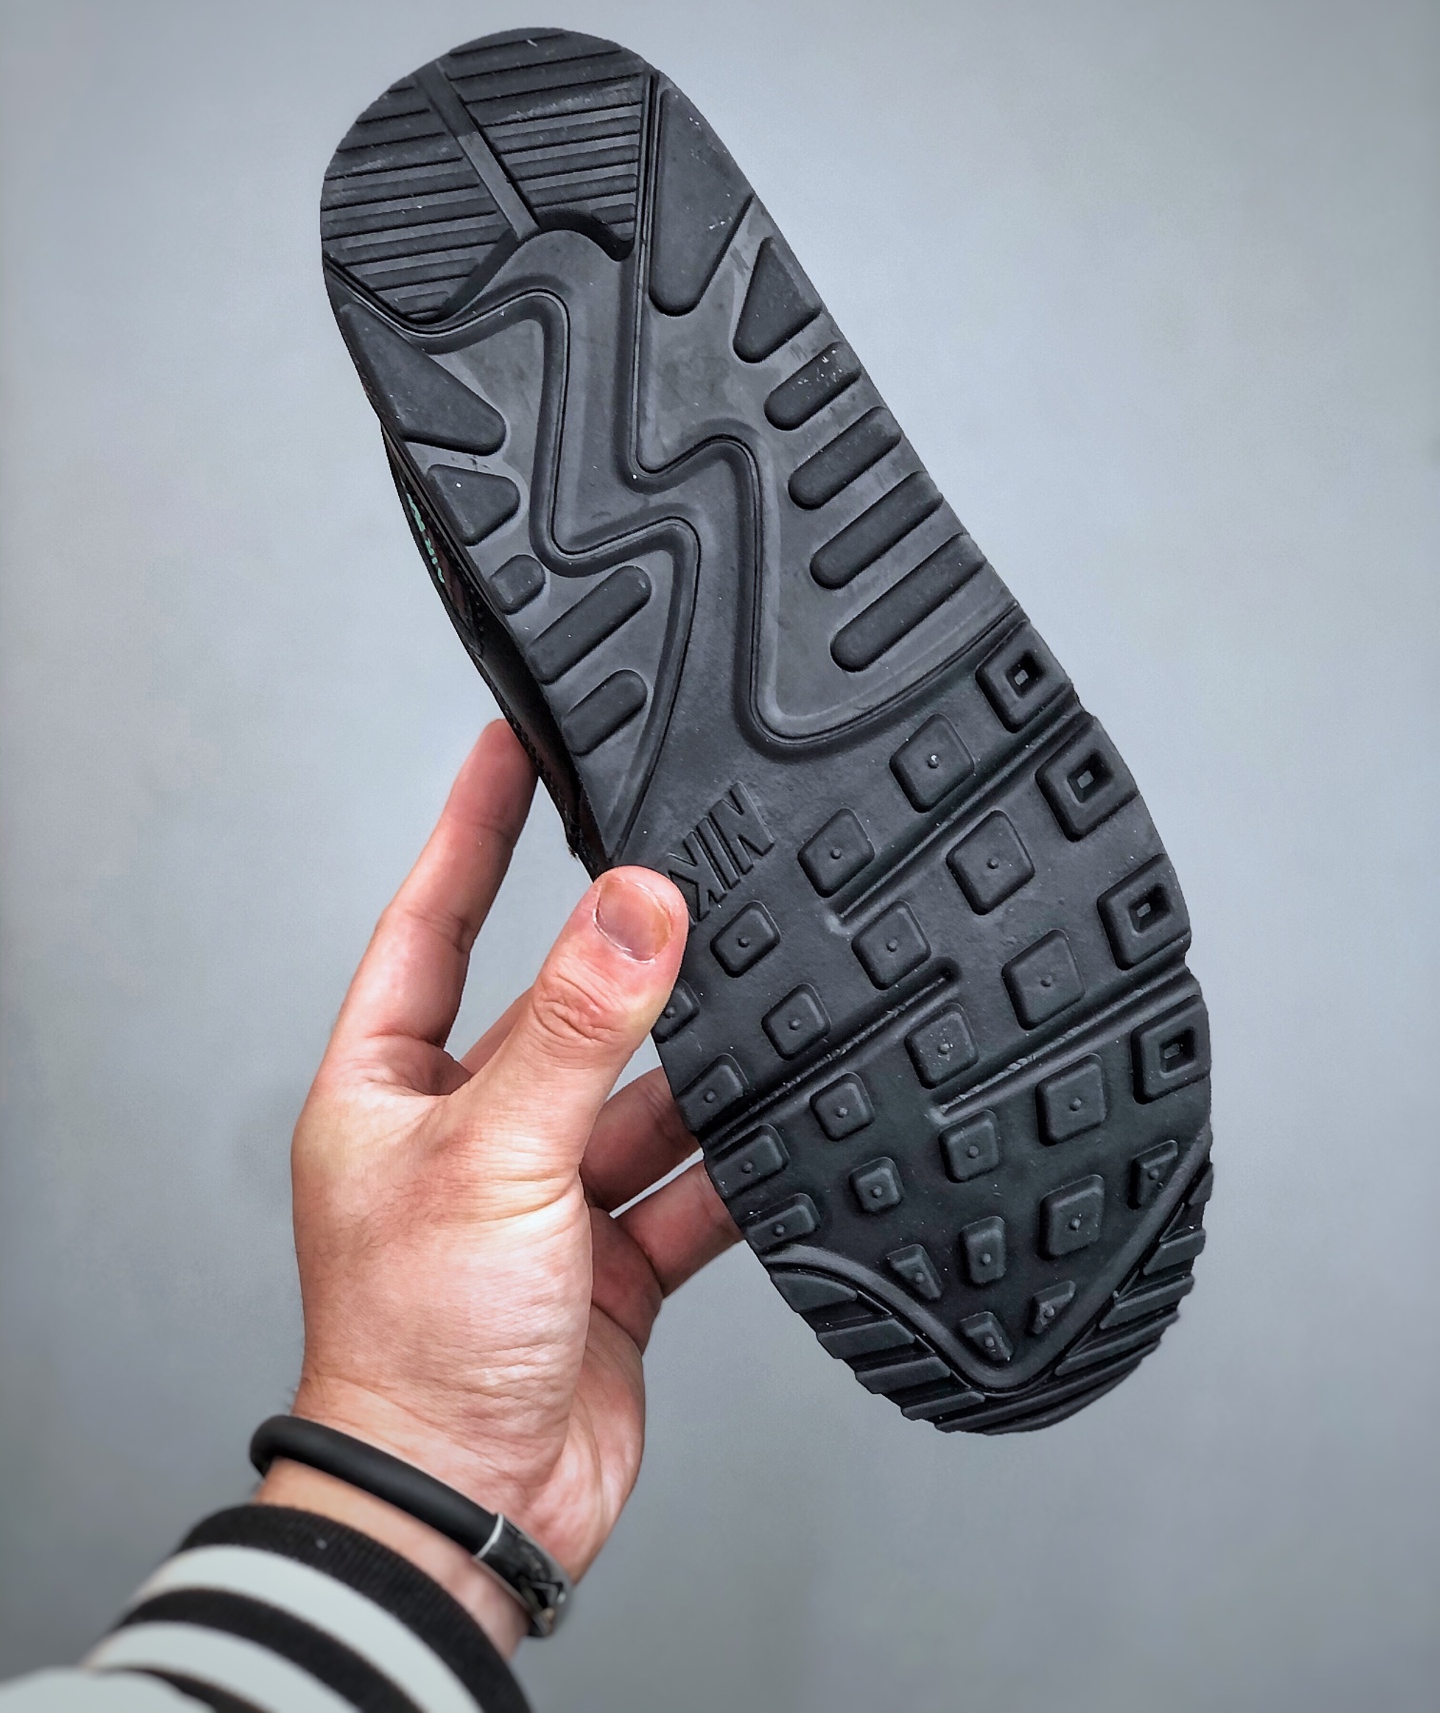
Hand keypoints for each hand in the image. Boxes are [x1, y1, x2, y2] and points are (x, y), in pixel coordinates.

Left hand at [256, 721, 737, 1653]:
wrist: (467, 1508)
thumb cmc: (415, 1346)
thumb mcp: (493, 1157)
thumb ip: (577, 1029)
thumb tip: (634, 906)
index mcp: (390, 1086)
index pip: (432, 917)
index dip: (473, 824)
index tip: (515, 738)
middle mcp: (467, 1128)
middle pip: (558, 1006)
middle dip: (622, 954)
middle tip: (685, 866)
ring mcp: (544, 1192)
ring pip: (639, 1093)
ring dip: (695, 1064)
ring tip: (758, 993)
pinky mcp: (611, 1255)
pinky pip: (688, 1181)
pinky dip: (736, 1159)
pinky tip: (784, 1119)